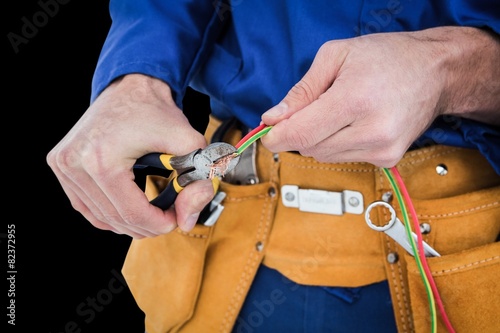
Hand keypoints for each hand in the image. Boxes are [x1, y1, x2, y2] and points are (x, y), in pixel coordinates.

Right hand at [46, 74, 213, 237]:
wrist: (130, 86)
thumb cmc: (156, 111)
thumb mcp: (188, 142)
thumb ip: (197, 181)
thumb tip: (188, 220)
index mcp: (101, 159)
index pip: (131, 213)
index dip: (159, 223)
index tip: (176, 218)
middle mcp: (74, 163)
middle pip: (114, 218)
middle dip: (146, 225)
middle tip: (168, 215)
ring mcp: (63, 164)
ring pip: (99, 216)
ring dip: (128, 221)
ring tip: (151, 212)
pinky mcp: (60, 164)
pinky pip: (85, 205)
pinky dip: (109, 212)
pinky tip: (128, 207)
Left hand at [261, 26, 499, 166]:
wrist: (436, 72)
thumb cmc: (388, 57)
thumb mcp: (336, 56)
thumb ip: (301, 91)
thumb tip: (273, 119)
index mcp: (355, 100)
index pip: (301, 134)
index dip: (277, 137)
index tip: (268, 132)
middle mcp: (371, 131)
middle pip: (309, 148)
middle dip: (300, 131)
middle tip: (313, 107)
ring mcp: (382, 149)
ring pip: (324, 156)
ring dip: (320, 138)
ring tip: (340, 110)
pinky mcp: (388, 159)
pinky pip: (343, 158)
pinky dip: (338, 143)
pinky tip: (355, 123)